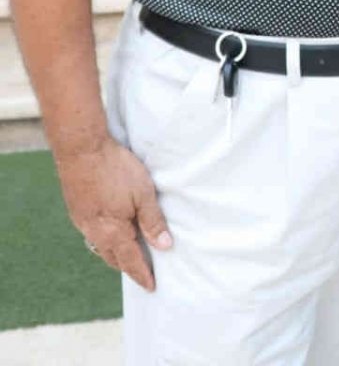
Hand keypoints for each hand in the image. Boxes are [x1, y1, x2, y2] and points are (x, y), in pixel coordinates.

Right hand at [55, 136, 171, 290]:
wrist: (81, 149)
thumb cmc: (115, 169)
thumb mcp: (143, 193)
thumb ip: (153, 221)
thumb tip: (164, 246)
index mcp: (113, 232)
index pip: (131, 261)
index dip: (142, 274)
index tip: (151, 286)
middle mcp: (94, 232)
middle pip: (113, 257)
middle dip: (127, 266)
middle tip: (141, 272)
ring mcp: (82, 220)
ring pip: (100, 245)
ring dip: (114, 252)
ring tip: (126, 253)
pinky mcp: (76, 208)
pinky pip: (91, 232)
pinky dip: (102, 238)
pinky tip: (108, 230)